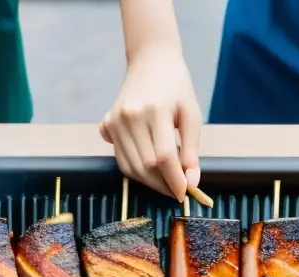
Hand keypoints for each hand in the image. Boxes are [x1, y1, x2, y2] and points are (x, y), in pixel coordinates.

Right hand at [100, 43, 201, 200]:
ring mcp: (115, 121)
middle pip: (146, 165)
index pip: (164, 157)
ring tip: (165, 182)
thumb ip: (192, 149)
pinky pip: (120, 159)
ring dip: (149, 181)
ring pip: (130, 167)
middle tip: (177, 191)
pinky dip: (135, 171)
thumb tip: (191, 182)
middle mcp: (130, 116)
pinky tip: (149, 169)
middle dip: (162, 184)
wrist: (151, 60)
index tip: (184, 194)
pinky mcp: (107, 124)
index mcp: (155, 111)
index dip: (174, 180)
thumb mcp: (191, 114)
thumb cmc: (176, 86)